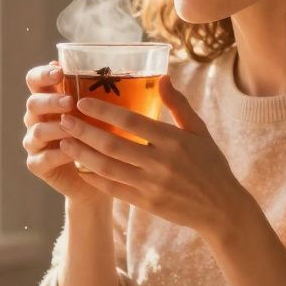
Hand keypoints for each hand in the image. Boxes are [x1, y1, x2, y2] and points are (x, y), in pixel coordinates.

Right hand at [22, 62, 107, 206]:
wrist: (98, 177)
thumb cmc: (104, 137)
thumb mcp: (106, 113)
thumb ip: (109, 95)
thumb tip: (149, 77)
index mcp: (50, 99)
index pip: (36, 80)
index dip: (43, 74)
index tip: (59, 71)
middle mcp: (38, 118)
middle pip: (32, 103)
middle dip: (50, 101)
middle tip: (70, 101)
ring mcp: (35, 142)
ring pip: (37, 131)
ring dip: (54, 127)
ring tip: (70, 125)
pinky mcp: (38, 165)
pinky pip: (43, 158)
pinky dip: (57, 154)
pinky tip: (70, 151)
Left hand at [58, 76, 254, 239]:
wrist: (221, 209)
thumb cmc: (211, 165)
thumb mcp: (199, 131)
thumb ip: (178, 105)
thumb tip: (162, 76)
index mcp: (173, 140)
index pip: (131, 121)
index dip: (104, 111)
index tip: (82, 102)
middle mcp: (160, 163)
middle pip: (112, 144)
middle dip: (83, 131)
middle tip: (63, 120)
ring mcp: (152, 185)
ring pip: (108, 168)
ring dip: (82, 154)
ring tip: (63, 142)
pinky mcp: (147, 204)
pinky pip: (114, 190)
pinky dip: (94, 179)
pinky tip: (80, 167)